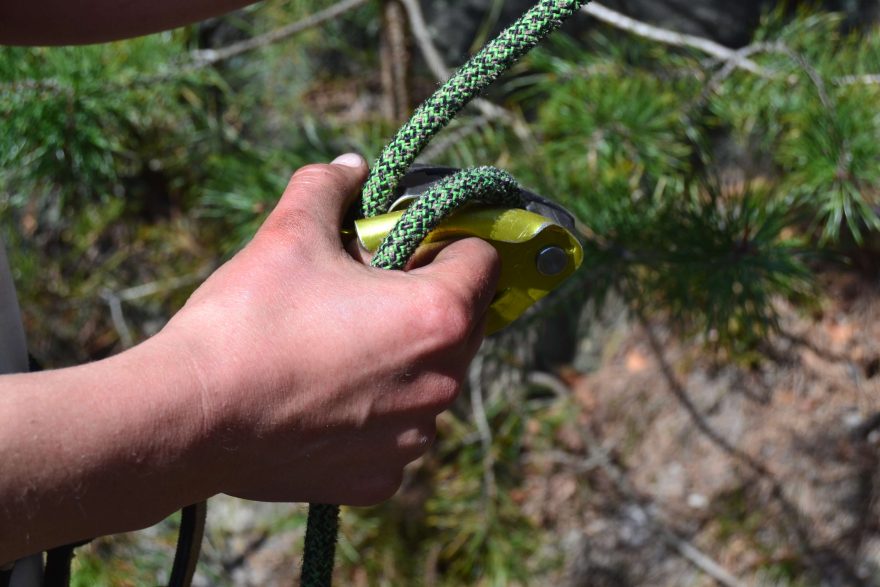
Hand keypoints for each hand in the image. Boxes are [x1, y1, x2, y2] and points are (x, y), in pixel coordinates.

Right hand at [162, 154, 499, 504]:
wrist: (190, 416)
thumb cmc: (249, 319)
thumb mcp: (289, 233)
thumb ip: (328, 187)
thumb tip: (350, 167)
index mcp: (437, 315)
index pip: (483, 262)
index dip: (449, 243)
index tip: (411, 246)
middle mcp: (441, 382)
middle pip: (464, 324)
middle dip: (428, 300)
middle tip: (368, 291)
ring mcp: (413, 437)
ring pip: (430, 380)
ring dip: (403, 360)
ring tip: (339, 347)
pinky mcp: (381, 477)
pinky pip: (396, 433)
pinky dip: (375, 413)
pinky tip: (326, 399)